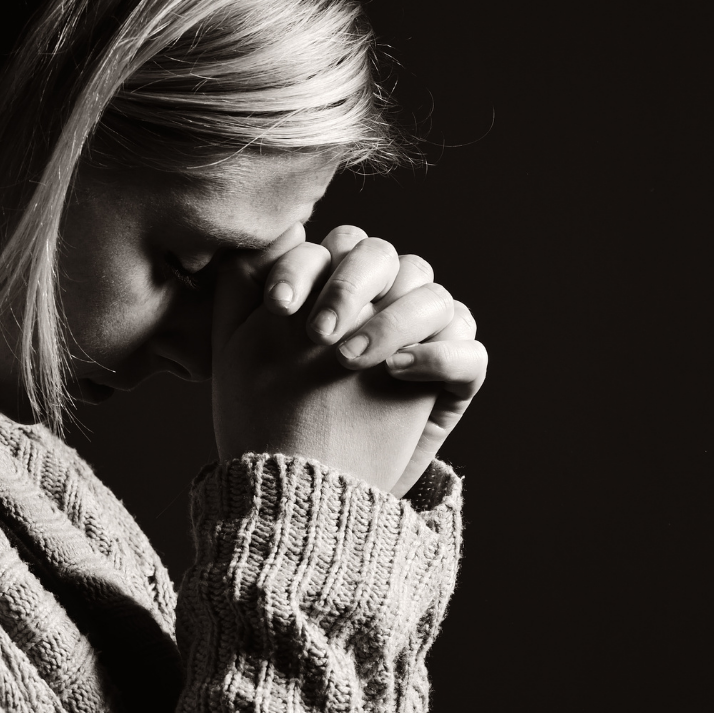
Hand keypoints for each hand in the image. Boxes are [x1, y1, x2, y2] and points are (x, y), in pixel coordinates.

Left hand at [211, 225, 486, 495]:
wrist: (303, 487)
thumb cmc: (271, 415)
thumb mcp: (243, 351)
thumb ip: (247, 287)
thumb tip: (278, 225)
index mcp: (337, 286)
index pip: (333, 248)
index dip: (305, 266)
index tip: (278, 306)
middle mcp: (384, 302)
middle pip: (386, 258)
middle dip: (351, 286)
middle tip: (318, 334)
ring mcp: (422, 338)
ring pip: (430, 295)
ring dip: (392, 320)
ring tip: (350, 360)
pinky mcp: (453, 380)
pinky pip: (470, 351)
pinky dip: (438, 355)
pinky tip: (396, 373)